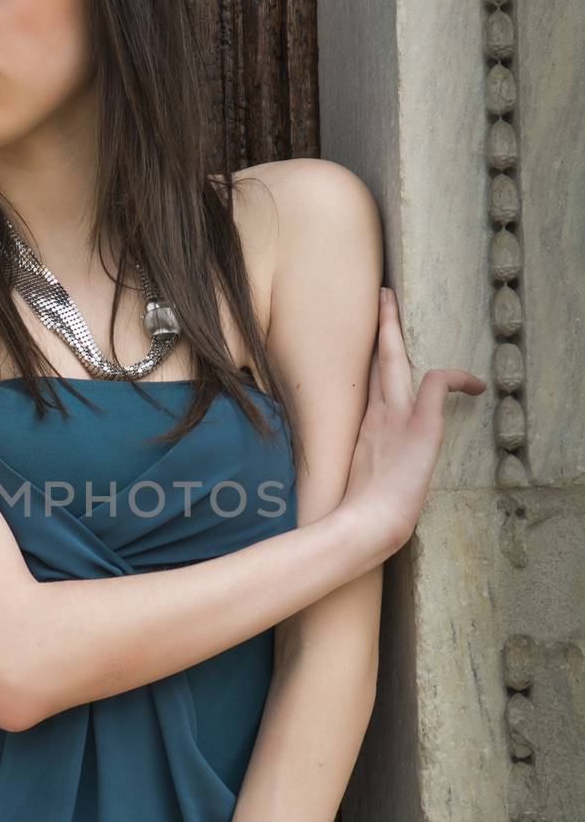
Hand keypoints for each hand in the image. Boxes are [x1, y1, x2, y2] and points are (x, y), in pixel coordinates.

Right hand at [342, 286, 486, 555]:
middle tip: (380, 296)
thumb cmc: (363, 518)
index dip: (373, 360)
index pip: (370, 384)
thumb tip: (347, 490)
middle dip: (381, 327)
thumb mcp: (359, 491)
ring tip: (391, 301)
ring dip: (395, 330)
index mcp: (365, 430)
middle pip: (379, 361)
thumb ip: (360, 476)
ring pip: (396, 361)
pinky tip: (474, 383)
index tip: (374, 340)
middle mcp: (377, 417)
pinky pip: (437, 384)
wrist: (367, 525)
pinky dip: (456, 378)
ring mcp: (395, 418)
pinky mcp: (419, 424)